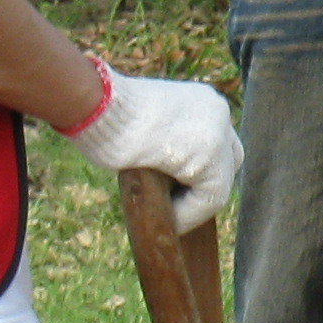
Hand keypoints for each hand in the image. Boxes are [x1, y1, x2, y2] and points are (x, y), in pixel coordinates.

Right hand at [58, 62, 239, 227]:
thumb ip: (163, 141)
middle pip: (227, 159)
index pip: (216, 142)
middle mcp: (217, 112)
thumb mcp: (141, 124)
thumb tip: (165, 173)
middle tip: (175, 205)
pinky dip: (191, 214)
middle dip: (204, 185)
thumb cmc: (101, 114)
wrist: (95, 104)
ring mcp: (218, 133)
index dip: (197, 172)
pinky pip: (211, 196)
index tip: (172, 193)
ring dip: (196, 205)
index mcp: (202, 100)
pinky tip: (169, 222)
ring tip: (168, 219)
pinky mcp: (209, 158)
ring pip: (220, 181)